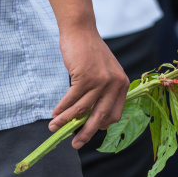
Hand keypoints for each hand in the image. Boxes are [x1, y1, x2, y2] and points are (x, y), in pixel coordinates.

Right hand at [49, 27, 128, 148]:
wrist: (81, 31)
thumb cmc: (90, 53)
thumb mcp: (104, 72)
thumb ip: (103, 92)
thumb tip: (91, 117)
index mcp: (123, 84)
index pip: (115, 113)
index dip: (102, 125)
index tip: (89, 130)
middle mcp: (115, 84)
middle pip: (101, 116)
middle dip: (86, 133)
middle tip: (76, 144)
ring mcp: (101, 81)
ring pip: (82, 109)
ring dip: (67, 121)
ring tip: (55, 128)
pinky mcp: (85, 77)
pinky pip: (72, 99)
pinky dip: (62, 109)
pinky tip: (55, 114)